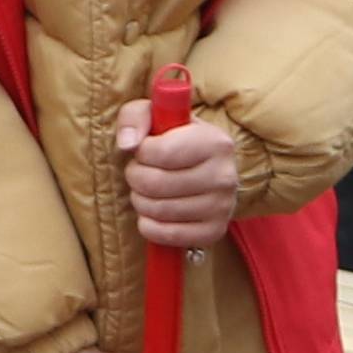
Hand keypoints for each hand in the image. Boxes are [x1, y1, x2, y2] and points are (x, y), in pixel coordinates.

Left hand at [120, 103, 239, 252]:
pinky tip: (152, 214)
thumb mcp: (156, 116)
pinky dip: (150, 226)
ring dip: (140, 201)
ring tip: (145, 191)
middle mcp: (225, 175)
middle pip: (155, 184)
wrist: (205, 169)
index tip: (144, 151)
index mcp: (215, 141)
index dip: (141, 153)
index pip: (161, 153)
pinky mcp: (215, 231)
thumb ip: (135, 117)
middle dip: (135, 178)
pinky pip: (168, 236)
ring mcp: (223, 206)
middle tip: (138, 173)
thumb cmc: (175, 140)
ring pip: (158, 210)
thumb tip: (127, 144)